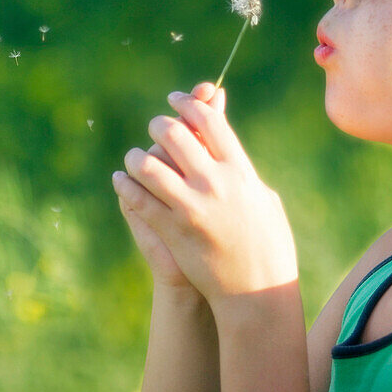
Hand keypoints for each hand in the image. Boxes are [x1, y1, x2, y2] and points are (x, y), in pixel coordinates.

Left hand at [113, 83, 297, 316]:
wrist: (256, 292)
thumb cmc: (268, 243)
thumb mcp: (262, 196)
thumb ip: (239, 164)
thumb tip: (225, 136)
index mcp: (241, 171)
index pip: (210, 121)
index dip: (190, 103)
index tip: (177, 99)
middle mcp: (215, 183)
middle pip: (175, 134)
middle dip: (160, 125)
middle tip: (155, 127)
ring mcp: (192, 207)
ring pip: (149, 165)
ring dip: (137, 157)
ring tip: (135, 157)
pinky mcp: (173, 230)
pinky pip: (140, 199)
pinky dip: (126, 186)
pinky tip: (122, 180)